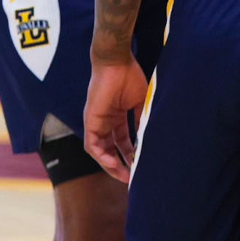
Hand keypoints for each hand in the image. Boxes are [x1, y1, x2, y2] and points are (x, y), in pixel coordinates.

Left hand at [82, 55, 149, 179]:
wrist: (116, 62)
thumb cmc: (129, 77)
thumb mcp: (141, 102)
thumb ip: (142, 120)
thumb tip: (149, 138)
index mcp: (116, 116)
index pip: (122, 142)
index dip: (131, 155)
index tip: (141, 166)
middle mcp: (105, 122)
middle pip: (111, 150)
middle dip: (121, 165)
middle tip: (132, 178)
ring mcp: (96, 123)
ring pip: (100, 152)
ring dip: (111, 165)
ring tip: (125, 176)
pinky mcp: (90, 122)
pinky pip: (92, 146)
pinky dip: (102, 157)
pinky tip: (114, 164)